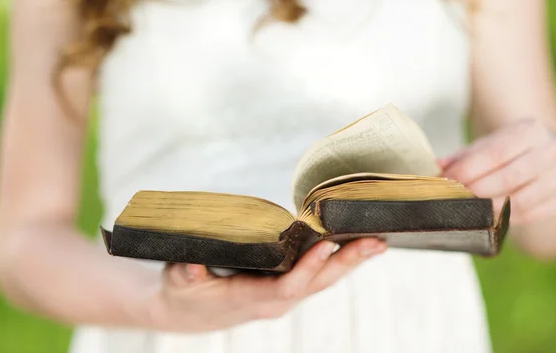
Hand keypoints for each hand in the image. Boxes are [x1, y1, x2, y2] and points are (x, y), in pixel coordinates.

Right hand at [144, 238, 385, 332]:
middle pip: (316, 285)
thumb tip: (190, 268)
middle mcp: (273, 302)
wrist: (188, 312)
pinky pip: (316, 276)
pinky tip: (354, 247)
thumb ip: (186, 275)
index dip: (307, 269)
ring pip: (321, 281)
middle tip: (375, 242)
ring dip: (350, 262)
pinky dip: (336, 261)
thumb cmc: (183, 292)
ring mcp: (281, 296)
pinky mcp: (284, 288)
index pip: (285, 288)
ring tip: (377, 242)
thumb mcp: (178, 282)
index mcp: (248, 299)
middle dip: (346, 263)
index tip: (327, 245)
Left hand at [440, 119, 555, 225]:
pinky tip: (490, 218)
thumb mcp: (489, 145)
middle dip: (477, 192)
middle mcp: (551, 150)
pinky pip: (533, 214)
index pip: (494, 154)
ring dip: (491, 209)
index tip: (446, 182)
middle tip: (455, 200)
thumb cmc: (512, 151)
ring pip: (522, 199)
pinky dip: (508, 219)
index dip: (468, 170)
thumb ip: (464, 157)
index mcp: (529, 131)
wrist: (549, 153)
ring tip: (470, 212)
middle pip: (508, 178)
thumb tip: (435, 167)